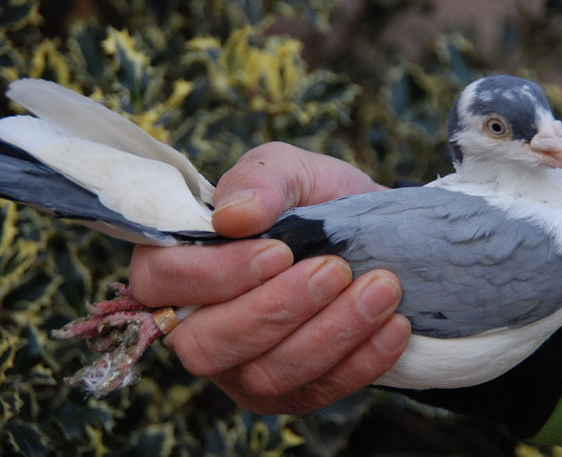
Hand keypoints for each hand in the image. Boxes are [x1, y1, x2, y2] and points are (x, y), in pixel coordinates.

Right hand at [129, 142, 410, 414]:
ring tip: (381, 290)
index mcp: (181, 267)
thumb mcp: (290, 171)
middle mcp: (199, 328)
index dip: (217, 274)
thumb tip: (233, 217)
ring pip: (266, 376)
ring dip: (329, 334)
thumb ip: (260, 180)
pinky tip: (393, 326)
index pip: (162, 282)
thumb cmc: (313, 203)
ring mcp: (242, 371)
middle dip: (277, 310)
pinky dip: (360, 361)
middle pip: (208, 345)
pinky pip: (316, 393)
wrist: (371, 236)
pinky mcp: (290, 395)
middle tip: (337, 270)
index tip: (280, 250)